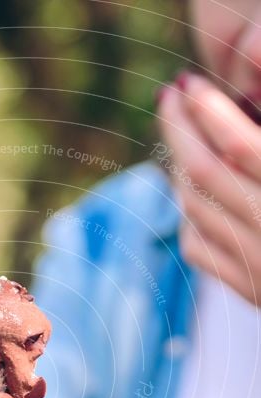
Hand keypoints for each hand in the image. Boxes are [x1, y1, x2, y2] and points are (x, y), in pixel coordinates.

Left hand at [156, 71, 260, 304]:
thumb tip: (250, 110)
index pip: (241, 146)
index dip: (210, 111)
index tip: (190, 84)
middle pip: (204, 174)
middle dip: (179, 130)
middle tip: (168, 98)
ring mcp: (256, 265)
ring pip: (195, 209)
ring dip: (178, 168)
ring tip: (179, 137)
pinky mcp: (249, 289)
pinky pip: (199, 248)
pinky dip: (188, 217)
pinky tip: (191, 195)